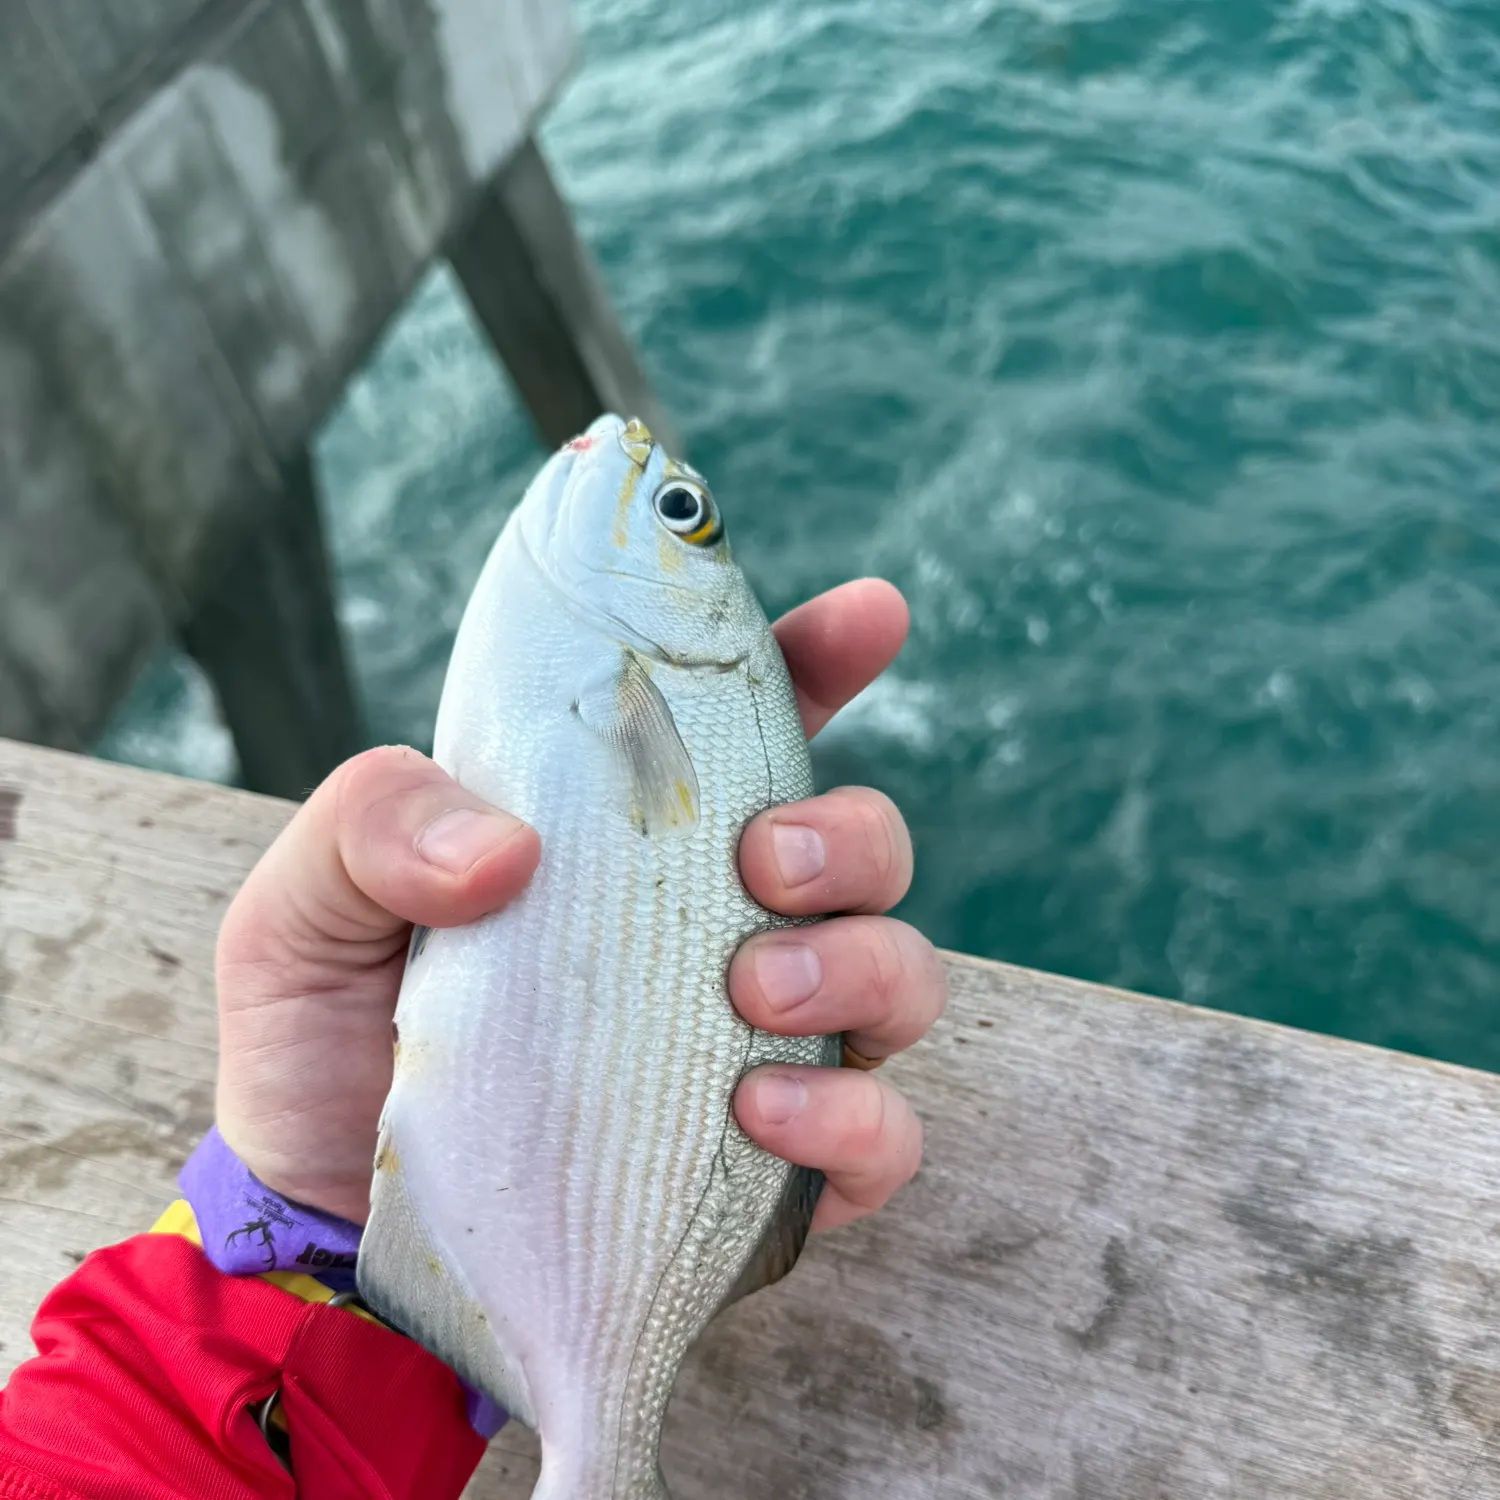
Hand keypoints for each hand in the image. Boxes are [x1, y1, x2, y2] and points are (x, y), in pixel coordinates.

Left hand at [215, 579, 940, 1228]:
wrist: (327, 1233)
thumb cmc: (327, 1047)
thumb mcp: (305, 907)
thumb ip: (375, 823)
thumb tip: (512, 848)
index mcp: (627, 840)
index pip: (749, 728)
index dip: (821, 661)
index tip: (869, 616)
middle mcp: (714, 931)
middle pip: (862, 846)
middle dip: (850, 834)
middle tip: (763, 862)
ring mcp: (760, 1049)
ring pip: (899, 971)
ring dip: (859, 964)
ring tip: (752, 991)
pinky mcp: (774, 1173)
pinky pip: (881, 1133)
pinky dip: (854, 1115)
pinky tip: (764, 1111)